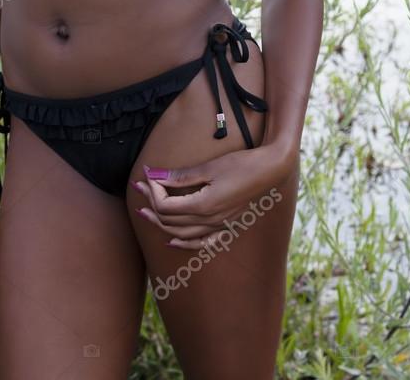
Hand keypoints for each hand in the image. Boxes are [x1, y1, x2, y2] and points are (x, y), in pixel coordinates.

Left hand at [132, 144, 294, 249]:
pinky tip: (173, 241)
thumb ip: (180, 176)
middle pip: (170, 220)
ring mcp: (218, 226)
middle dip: (152, 204)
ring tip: (146, 212)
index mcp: (203, 206)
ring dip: (161, 224)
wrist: (269, 170)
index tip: (149, 174)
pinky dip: (185, 244)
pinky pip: (201, 243)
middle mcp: (209, 221)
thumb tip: (154, 175)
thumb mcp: (208, 168)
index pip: (166, 206)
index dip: (153, 191)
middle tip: (139, 189)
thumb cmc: (240, 165)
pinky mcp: (225, 226)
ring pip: (181, 233)